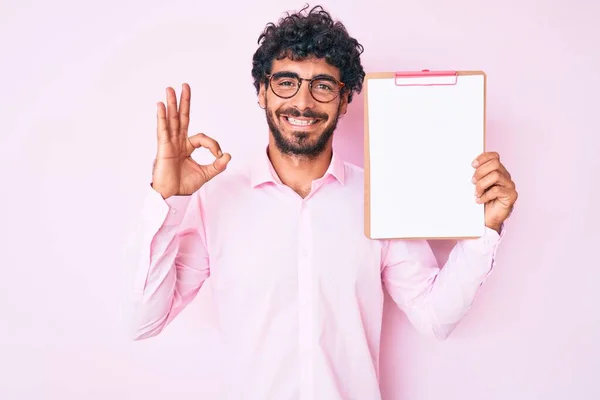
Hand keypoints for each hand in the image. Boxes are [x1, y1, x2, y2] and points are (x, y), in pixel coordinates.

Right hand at [152, 83, 230, 198]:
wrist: (172, 195)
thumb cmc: (184, 185)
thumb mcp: (206, 174)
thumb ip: (217, 165)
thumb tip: (228, 155)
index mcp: (186, 147)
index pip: (201, 138)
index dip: (213, 145)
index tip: (219, 156)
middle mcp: (177, 142)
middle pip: (181, 118)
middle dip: (183, 102)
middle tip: (184, 85)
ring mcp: (169, 143)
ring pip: (171, 120)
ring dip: (171, 104)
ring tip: (170, 89)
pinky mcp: (163, 147)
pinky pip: (163, 130)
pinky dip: (162, 117)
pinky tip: (161, 105)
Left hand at [471, 152, 517, 232]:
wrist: (487, 219)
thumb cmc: (481, 201)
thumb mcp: (476, 185)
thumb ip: (475, 176)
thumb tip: (466, 168)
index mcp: (497, 171)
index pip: (494, 156)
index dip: (483, 158)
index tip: (472, 165)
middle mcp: (505, 176)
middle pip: (495, 164)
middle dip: (480, 172)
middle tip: (472, 182)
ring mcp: (509, 185)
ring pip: (495, 176)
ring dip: (482, 184)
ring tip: (477, 193)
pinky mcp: (511, 195)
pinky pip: (497, 190)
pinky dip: (485, 195)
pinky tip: (480, 200)